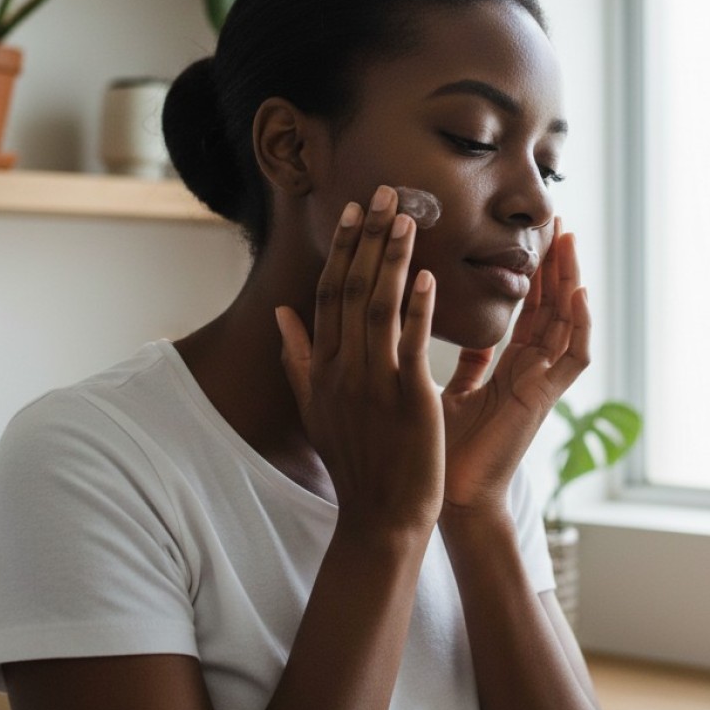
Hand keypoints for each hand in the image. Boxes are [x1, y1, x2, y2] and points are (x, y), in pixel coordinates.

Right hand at [275, 186, 444, 535]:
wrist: (380, 516)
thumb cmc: (354, 461)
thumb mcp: (315, 409)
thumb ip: (298, 358)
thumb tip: (282, 313)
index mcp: (323, 368)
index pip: (328, 294)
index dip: (343, 250)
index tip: (355, 212)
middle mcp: (343, 370)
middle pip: (351, 290)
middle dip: (368, 238)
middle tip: (385, 193)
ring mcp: (373, 384)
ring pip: (377, 308)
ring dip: (392, 259)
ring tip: (407, 218)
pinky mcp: (407, 400)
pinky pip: (410, 345)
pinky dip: (416, 309)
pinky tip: (427, 275)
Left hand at [441, 219, 590, 513]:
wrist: (450, 497)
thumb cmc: (445, 450)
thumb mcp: (450, 391)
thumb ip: (466, 363)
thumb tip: (462, 333)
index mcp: (509, 368)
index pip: (527, 310)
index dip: (532, 275)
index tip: (533, 238)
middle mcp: (530, 371)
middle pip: (551, 307)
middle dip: (555, 266)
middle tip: (558, 222)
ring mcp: (541, 385)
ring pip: (565, 323)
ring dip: (570, 281)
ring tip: (570, 241)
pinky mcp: (544, 401)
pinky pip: (572, 358)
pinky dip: (579, 325)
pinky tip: (579, 293)